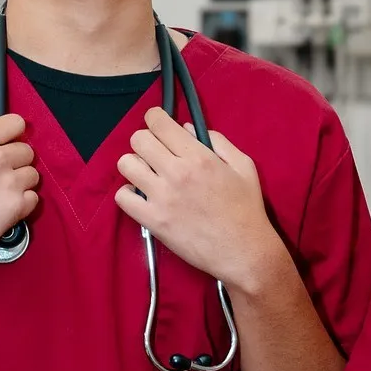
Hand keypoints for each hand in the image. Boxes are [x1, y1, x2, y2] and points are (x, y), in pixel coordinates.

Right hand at [0, 114, 38, 271]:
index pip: (16, 123)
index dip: (13, 134)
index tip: (7, 145)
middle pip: (27, 151)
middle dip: (16, 162)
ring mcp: (8, 183)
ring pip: (33, 175)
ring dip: (21, 184)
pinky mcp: (16, 206)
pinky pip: (33, 199)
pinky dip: (22, 204)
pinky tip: (2, 209)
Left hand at [114, 109, 279, 287]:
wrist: (244, 252)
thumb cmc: (247, 210)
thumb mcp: (244, 167)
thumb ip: (218, 142)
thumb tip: (187, 130)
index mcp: (199, 157)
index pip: (159, 123)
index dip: (155, 118)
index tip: (158, 123)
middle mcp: (176, 172)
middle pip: (138, 139)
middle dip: (145, 141)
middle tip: (156, 153)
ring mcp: (161, 197)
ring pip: (125, 164)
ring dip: (135, 166)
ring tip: (148, 175)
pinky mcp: (152, 220)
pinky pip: (122, 197)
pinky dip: (129, 194)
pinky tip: (143, 196)